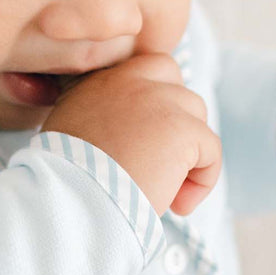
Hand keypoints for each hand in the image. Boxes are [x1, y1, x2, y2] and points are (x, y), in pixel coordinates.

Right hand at [41, 53, 221, 218]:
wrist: (70, 198)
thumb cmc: (64, 178)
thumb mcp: (68, 131)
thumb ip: (96, 117)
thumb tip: (124, 139)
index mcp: (102, 80)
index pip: (149, 69)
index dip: (158, 101)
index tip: (150, 139)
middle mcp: (131, 81)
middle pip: (178, 88)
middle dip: (178, 123)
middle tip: (160, 164)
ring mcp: (160, 101)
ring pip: (197, 118)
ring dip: (188, 153)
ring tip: (165, 190)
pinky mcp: (182, 129)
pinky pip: (211, 150)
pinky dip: (201, 181)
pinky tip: (177, 205)